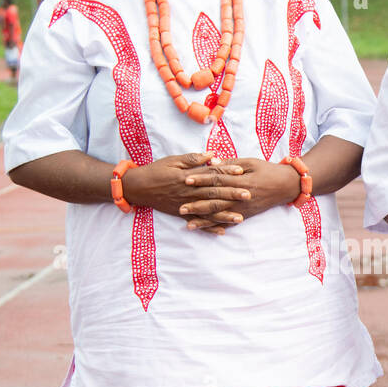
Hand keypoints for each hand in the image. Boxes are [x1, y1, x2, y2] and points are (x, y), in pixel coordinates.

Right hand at [123, 152, 250, 233]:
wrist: (139, 187)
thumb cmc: (157, 170)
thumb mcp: (174, 160)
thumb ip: (193, 159)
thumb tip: (212, 155)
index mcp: (189, 177)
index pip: (211, 173)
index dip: (227, 171)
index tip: (242, 171)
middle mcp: (189, 192)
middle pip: (214, 193)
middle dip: (232, 194)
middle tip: (249, 194)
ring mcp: (186, 205)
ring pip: (208, 211)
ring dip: (225, 215)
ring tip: (240, 217)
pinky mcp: (182, 214)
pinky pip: (198, 223)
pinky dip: (209, 228)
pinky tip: (222, 231)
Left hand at [178, 157, 299, 233]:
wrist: (286, 185)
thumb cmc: (267, 170)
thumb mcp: (250, 162)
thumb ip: (231, 164)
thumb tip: (212, 162)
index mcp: (241, 180)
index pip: (217, 179)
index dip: (201, 179)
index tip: (186, 179)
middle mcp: (241, 196)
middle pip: (215, 200)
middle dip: (197, 204)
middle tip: (180, 206)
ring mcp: (243, 208)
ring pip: (220, 215)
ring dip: (204, 220)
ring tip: (188, 224)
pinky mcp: (246, 215)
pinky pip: (229, 223)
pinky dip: (217, 227)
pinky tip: (206, 230)